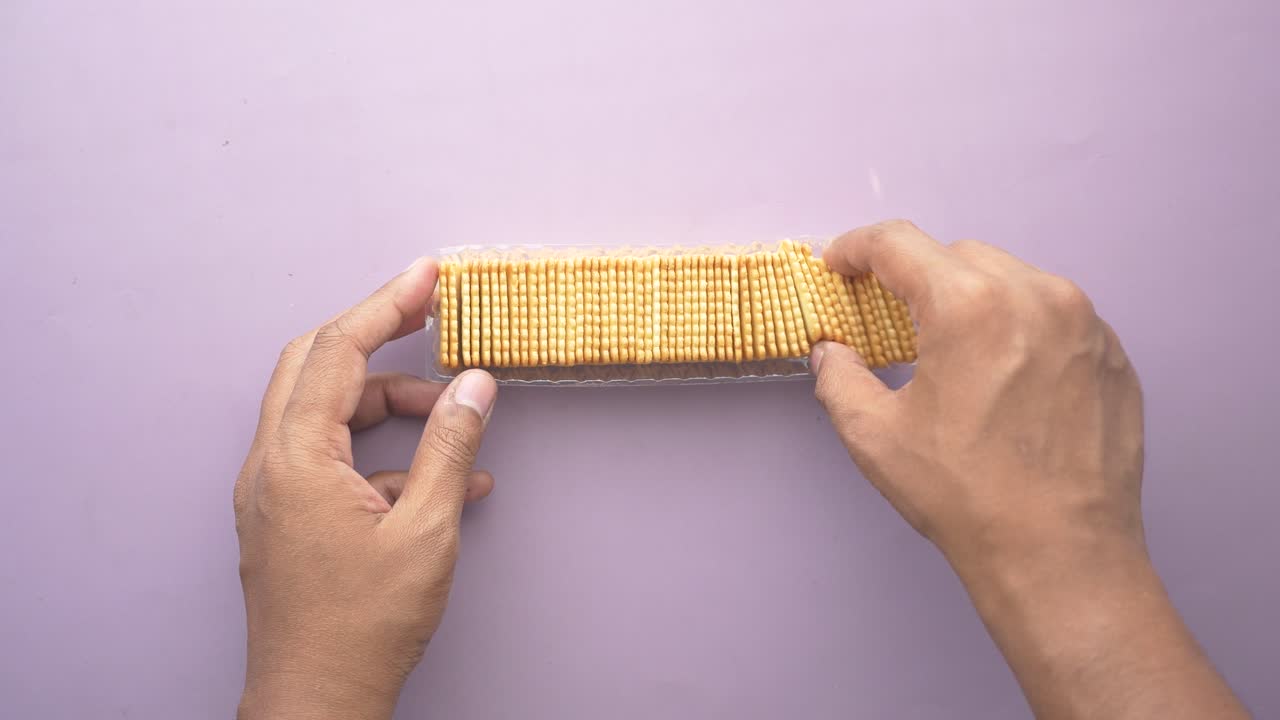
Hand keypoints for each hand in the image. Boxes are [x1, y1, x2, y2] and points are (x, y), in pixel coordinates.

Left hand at [234, 258, 498, 719]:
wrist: (315, 701)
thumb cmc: (361, 626)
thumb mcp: (424, 530)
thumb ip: (448, 446)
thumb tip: (473, 385)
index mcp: (296, 457)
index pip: (337, 351)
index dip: (386, 304)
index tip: (427, 276)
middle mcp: (272, 465)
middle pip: (315, 365)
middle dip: (375, 333)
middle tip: (427, 311)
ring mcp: (275, 492)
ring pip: (327, 413)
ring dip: (388, 404)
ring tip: (453, 419)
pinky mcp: (287, 517)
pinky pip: (333, 460)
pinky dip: (382, 453)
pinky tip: (440, 481)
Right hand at [811, 221, 1245, 718]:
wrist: (1061, 553)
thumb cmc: (966, 497)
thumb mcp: (875, 437)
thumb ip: (839, 378)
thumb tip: (830, 352)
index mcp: (968, 306)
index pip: (899, 244)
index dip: (856, 248)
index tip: (838, 265)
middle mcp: (1035, 295)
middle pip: (957, 255)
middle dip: (916, 277)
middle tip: (889, 316)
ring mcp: (1085, 322)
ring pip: (1010, 279)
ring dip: (971, 298)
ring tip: (952, 349)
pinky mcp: (1113, 353)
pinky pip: (1054, 315)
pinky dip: (1019, 326)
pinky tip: (1003, 375)